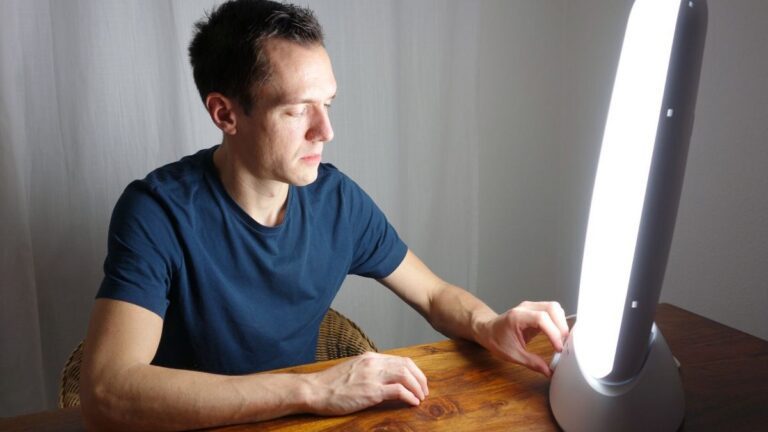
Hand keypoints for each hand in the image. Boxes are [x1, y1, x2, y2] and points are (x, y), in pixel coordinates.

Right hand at [304, 352, 428, 415]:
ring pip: (406, 376)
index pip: (401, 360)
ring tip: (421, 398)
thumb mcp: (353, 370)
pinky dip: (409, 396)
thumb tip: (385, 379)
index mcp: (370, 357)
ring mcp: (373, 376)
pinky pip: (398, 390)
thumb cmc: (330, 384)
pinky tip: (413, 402)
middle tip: (424, 391)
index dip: (415, 371)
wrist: (314, 390)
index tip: (419, 382)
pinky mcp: (371, 391)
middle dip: (421, 379)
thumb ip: (369, 371)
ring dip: (418, 388)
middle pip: (407, 366)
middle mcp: (374, 363)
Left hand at [479, 301, 568, 376]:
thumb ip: (532, 362)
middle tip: (564, 344)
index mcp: (517, 317)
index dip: (553, 333)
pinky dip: (558, 322)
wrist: (487, 330)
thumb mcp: (512, 354)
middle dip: (561, 326)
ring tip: (562, 340)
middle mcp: (525, 308)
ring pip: (554, 308)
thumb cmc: (496, 339)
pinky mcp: (535, 310)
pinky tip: (558, 335)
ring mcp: (531, 307)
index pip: (541, 319)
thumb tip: (548, 371)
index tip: (558, 348)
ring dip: (561, 323)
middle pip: (552, 308)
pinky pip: (552, 311)